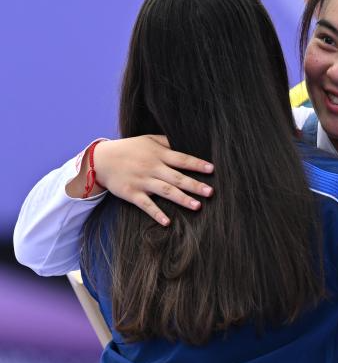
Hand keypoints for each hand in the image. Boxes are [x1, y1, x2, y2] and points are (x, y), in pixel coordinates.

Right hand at [69, 135, 213, 225]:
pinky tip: (167, 222)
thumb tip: (188, 142)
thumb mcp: (148, 140)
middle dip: (194, 185)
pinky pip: (146, 205)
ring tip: (197, 206)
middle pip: (177, 177)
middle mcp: (152, 168)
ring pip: (165, 191)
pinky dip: (156, 213)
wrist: (101, 159)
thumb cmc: (130, 149)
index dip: (197, 164)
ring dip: (181, 199)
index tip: (212, 169)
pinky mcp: (131, 193)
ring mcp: (142, 181)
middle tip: (211, 192)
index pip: (182, 159)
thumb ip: (167, 143)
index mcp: (158, 154)